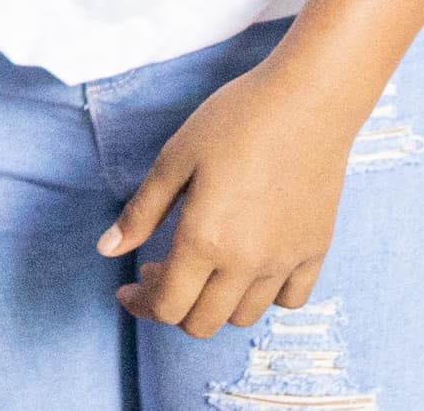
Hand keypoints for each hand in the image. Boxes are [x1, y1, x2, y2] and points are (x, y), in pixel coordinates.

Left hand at [98, 56, 364, 337]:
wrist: (309, 101)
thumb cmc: (235, 120)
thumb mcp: (175, 159)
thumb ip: (141, 212)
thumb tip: (107, 250)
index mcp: (205, 239)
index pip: (167, 305)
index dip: (140, 305)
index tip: (126, 289)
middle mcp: (247, 262)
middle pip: (203, 322)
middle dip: (171, 306)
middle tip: (157, 268)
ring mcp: (286, 260)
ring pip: (244, 317)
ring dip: (214, 304)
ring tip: (201, 265)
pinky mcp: (317, 250)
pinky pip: (290, 300)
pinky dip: (263, 296)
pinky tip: (248, 265)